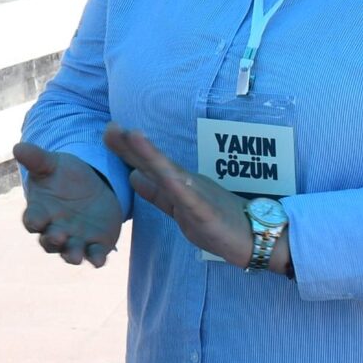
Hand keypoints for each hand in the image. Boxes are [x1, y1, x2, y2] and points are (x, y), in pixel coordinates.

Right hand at [14, 143, 122, 266]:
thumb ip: (36, 158)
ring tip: (74, 256)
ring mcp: (75, 240)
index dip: (33, 221)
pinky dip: (95, 259)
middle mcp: (54, 230)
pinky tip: (98, 260)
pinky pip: (93, 255)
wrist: (90, 187)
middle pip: (49, 241)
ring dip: (71, 255)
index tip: (35, 220)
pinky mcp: (95, 245)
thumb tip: (17, 146)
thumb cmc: (63, 176)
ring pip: (69, 252)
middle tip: (58, 237)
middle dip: (53, 240)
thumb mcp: (52, 164)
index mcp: (40, 212)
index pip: (31, 219)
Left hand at [103, 123, 254, 268]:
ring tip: (134, 137)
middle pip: (155, 162)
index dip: (127, 149)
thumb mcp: (179, 207)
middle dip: (132, 146)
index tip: (107, 131)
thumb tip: (132, 176)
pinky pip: (192, 199)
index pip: (148, 164)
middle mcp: (186, 182)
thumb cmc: (218, 220)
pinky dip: (179, 187)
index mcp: (177, 183)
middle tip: (110, 127)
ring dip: (152, 156)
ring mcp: (197, 195)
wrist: (254, 236)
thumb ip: (156, 193)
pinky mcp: (207, 212)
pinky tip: (168, 177)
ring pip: (171, 173)